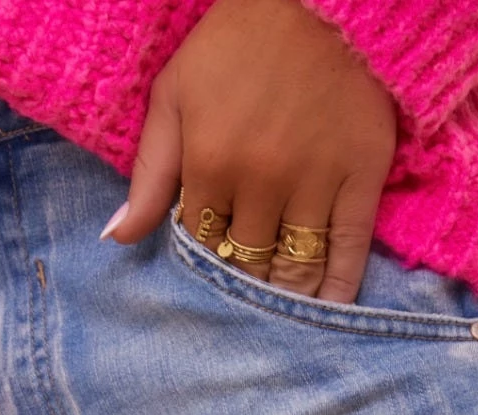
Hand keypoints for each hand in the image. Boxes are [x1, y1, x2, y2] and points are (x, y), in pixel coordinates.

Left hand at [107, 0, 396, 302]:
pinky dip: (338, 289)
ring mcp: (314, 184)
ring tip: (278, 306)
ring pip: (295, 267)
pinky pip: (349, 252)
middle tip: (244, 291)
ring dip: (284, 294)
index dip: (204, 258)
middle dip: (242, 282)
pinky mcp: (360, 178)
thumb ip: (149, 172)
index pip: (200, 243)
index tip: (212, 261)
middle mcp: (261, 183)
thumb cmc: (235, 42)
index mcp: (210, 163)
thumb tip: (117, 238)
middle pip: (247, 263)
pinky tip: (327, 310)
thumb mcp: (176, 94)